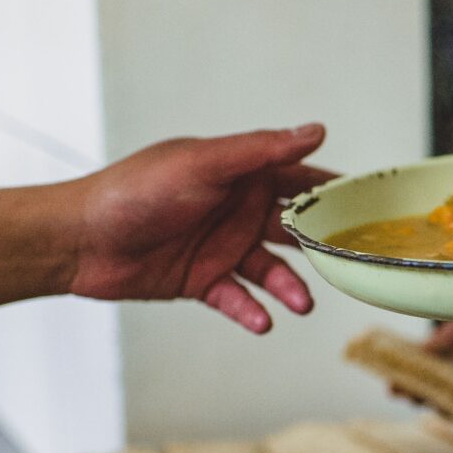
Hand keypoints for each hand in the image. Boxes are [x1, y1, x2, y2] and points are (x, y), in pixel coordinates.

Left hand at [67, 124, 334, 332]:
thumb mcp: (204, 164)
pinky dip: (252, 311)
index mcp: (241, 174)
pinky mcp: (202, 281)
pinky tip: (263, 322)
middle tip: (350, 263)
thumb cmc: (134, 191)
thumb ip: (261, 151)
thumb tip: (316, 131)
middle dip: (323, 247)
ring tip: (301, 303)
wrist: (80, 240)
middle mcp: (236, 210)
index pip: (300, 178)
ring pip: (271, 270)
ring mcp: (221, 247)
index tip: (373, 204)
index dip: (335, 190)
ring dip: (289, 286)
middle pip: (295, 230)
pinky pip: (238, 299)